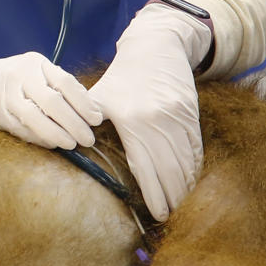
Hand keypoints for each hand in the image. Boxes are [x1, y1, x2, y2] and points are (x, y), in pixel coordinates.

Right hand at [0, 50, 102, 148]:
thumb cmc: (15, 80)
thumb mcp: (36, 72)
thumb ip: (59, 86)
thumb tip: (91, 111)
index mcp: (36, 64)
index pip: (65, 82)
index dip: (84, 102)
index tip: (97, 119)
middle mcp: (20, 77)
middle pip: (52, 102)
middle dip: (74, 123)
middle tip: (88, 139)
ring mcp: (7, 96)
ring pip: (36, 118)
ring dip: (57, 135)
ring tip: (72, 144)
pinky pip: (23, 130)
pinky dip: (41, 139)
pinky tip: (53, 144)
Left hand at [88, 3, 212, 218]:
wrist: (155, 47)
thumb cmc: (120, 77)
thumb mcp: (98, 97)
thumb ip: (85, 123)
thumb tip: (69, 148)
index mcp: (133, 121)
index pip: (146, 167)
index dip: (154, 194)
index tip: (157, 214)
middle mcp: (159, 121)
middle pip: (170, 169)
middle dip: (172, 198)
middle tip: (171, 218)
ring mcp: (179, 117)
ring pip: (185, 161)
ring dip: (186, 187)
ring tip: (182, 207)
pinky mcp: (192, 113)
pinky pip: (195, 148)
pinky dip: (194, 168)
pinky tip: (191, 183)